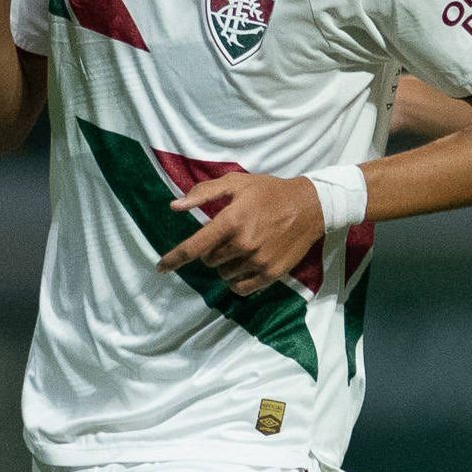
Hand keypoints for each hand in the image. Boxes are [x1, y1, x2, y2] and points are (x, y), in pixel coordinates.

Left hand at [157, 173, 323, 295]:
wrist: (310, 207)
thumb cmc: (269, 192)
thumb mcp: (236, 183)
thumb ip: (203, 193)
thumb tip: (174, 207)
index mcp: (231, 221)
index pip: (194, 247)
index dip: (174, 258)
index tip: (160, 267)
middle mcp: (242, 244)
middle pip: (209, 261)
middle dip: (211, 251)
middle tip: (227, 236)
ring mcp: (257, 261)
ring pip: (224, 274)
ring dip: (225, 264)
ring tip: (240, 247)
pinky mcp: (270, 274)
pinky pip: (240, 287)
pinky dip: (236, 279)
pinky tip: (244, 265)